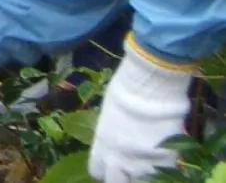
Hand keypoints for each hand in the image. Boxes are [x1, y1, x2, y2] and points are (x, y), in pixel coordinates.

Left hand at [88, 44, 193, 182]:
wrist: (150, 88)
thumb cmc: (126, 92)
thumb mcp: (110, 116)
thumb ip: (111, 137)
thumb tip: (118, 144)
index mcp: (102, 145)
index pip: (97, 171)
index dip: (106, 169)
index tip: (113, 165)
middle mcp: (118, 159)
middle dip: (123, 178)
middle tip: (133, 171)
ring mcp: (142, 164)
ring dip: (146, 176)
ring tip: (150, 163)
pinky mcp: (166, 162)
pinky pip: (166, 176)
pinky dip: (166, 170)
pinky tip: (166, 159)